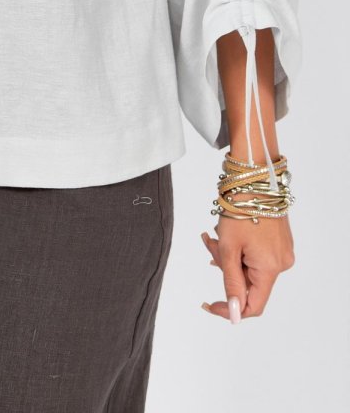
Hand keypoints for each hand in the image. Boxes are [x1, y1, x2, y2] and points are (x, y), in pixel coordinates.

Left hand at [200, 204, 294, 321]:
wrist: (255, 176)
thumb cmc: (242, 208)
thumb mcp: (229, 248)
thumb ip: (231, 283)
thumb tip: (234, 314)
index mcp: (271, 268)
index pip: (253, 305)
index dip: (231, 308)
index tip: (209, 303)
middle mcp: (281, 263)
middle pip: (249, 282)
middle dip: (225, 268)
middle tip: (210, 243)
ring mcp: (281, 251)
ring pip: (250, 266)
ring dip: (230, 255)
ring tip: (216, 232)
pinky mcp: (279, 240)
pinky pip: (256, 254)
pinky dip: (240, 248)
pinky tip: (228, 231)